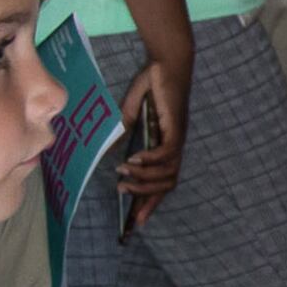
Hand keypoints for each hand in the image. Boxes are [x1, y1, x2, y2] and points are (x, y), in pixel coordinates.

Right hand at [119, 51, 189, 215]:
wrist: (165, 62)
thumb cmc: (151, 85)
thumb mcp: (131, 114)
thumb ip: (124, 133)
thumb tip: (110, 154)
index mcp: (166, 146)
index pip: (162, 181)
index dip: (151, 202)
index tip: (137, 223)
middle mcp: (175, 146)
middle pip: (167, 184)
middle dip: (147, 199)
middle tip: (126, 203)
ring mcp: (177, 138)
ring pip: (166, 173)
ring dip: (144, 180)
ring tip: (123, 179)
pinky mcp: (175, 128)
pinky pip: (164, 154)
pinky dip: (148, 161)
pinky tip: (132, 161)